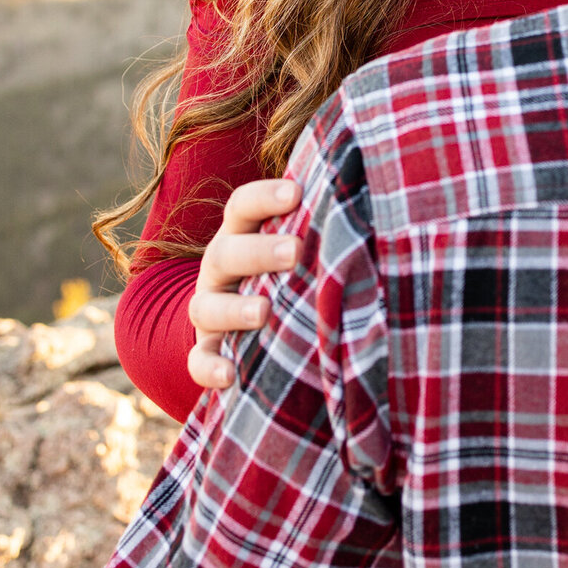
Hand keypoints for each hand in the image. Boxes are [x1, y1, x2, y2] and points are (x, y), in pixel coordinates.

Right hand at [187, 178, 301, 390]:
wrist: (241, 317)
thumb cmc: (285, 269)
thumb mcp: (294, 244)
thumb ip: (318, 228)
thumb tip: (369, 200)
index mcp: (240, 233)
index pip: (243, 206)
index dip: (265, 197)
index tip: (297, 193)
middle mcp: (219, 268)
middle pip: (226, 252)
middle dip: (259, 251)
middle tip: (294, 251)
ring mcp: (209, 309)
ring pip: (206, 306)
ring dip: (234, 309)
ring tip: (264, 311)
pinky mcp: (206, 348)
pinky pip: (198, 360)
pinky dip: (210, 368)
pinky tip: (231, 375)